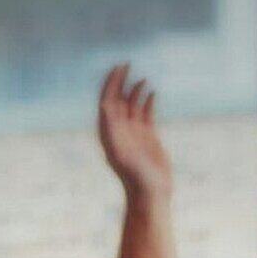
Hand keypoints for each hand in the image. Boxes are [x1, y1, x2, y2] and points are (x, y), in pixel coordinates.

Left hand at [97, 63, 172, 207]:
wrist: (150, 193)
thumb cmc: (135, 177)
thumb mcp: (121, 152)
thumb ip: (111, 130)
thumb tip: (104, 106)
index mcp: (109, 132)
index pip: (107, 101)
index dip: (110, 83)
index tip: (119, 68)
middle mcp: (119, 130)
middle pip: (117, 99)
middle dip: (120, 82)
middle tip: (127, 64)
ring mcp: (134, 132)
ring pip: (132, 104)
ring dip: (135, 90)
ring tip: (142, 79)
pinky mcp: (148, 136)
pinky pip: (146, 113)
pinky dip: (148, 101)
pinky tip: (152, 92)